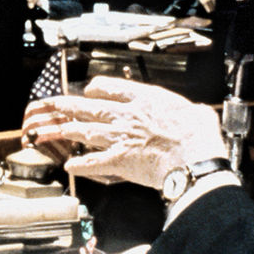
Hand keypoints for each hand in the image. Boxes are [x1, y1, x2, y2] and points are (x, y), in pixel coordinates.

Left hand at [25, 76, 225, 188]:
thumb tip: (199, 114)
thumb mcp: (198, 113)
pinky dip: (79, 165)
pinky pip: (92, 163)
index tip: (90, 89)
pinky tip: (68, 166)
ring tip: (53, 130)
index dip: (97, 88)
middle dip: (69, 105)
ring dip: (67, 131)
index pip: (113, 88)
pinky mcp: (119, 161)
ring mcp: (120, 138)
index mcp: (145, 100)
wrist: (195, 157)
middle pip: (90, 107)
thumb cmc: (199, 136)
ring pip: (85, 132)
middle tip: (54, 104)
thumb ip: (191, 112)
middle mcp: (127, 116)